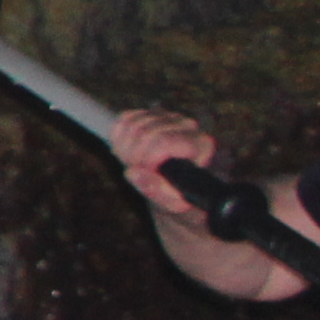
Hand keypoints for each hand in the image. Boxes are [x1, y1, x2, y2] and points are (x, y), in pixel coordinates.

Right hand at [111, 108, 227, 223]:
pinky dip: (118, 136)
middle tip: (136, 173)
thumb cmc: (186, 200)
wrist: (183, 193)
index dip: (147, 158)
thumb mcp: (176, 205)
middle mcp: (188, 126)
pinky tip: (126, 152)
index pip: (164, 140)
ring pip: (132, 124)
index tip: (145, 174)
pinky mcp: (153, 115)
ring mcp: (169, 118)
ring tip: (133, 165)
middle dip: (133, 155)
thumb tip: (132, 172)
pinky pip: (125, 118)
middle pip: (145, 131)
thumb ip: (158, 192)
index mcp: (201, 145)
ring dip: (124, 148)